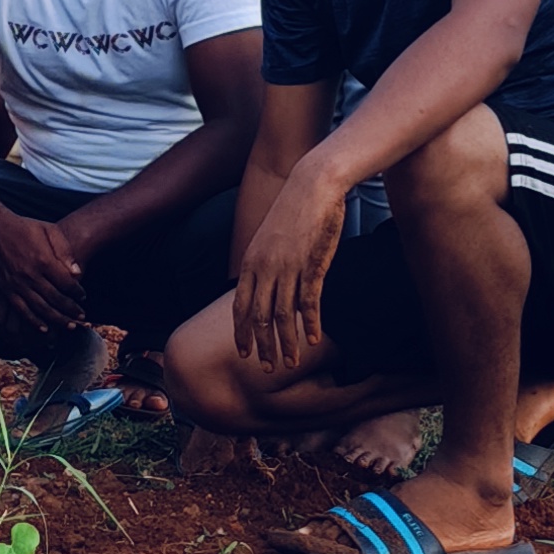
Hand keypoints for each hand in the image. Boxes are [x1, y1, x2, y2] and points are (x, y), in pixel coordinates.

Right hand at [0, 209, 89, 338]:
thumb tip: (77, 272)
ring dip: (57, 319)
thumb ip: (64, 251)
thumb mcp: (49, 230)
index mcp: (43, 260)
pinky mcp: (6, 289)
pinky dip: (33, 321)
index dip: (77, 292)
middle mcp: (30, 275)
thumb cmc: (24, 227)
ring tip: (69, 326)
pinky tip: (44, 329)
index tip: (83, 296)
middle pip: (55, 299)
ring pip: (40, 308)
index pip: (66, 283)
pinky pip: (21, 309)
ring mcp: (17, 283)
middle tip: (82, 317)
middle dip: (71, 310)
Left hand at [232, 161, 347, 372]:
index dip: (242, 332)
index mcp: (251, 263)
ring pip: (283, 315)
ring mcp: (287, 267)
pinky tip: (313, 339)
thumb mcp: (269, 238)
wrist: (312, 184)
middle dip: (262, 346)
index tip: (245, 352)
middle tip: (267, 368)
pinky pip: (308, 301)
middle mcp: (264, 268)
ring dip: (285, 343)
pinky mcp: (311, 264)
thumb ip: (265, 264)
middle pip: (259, 317)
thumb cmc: (293, 210)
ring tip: (290, 363)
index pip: (241, 306)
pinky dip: (311, 323)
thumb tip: (267, 286)